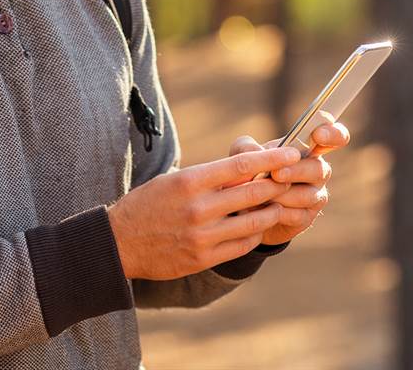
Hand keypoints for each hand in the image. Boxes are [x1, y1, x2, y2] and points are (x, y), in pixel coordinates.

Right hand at [106, 146, 300, 279]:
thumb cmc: (149, 204)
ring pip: (253, 222)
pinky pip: (242, 245)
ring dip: (272, 212)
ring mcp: (201, 236)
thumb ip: (209, 177)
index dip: (271, 160)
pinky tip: (258, 227)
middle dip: (278, 185)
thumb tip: (248, 171)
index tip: (291, 154)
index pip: (241, 166)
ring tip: (278, 204)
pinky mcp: (202, 258)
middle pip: (253, 193)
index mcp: (190, 181)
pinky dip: (255, 234)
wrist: (120, 242)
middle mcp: (198, 208)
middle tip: (292, 179)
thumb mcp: (174, 180)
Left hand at [229, 121, 350, 245]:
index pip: (335, 136)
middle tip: (275, 174)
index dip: (333, 134)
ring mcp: (315, 195)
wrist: (244, 209)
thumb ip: (246, 147)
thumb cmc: (249, 173)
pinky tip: (262, 211)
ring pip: (308, 195)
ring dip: (283, 194)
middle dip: (296, 171)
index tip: (318, 135)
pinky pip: (298, 215)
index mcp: (308, 148)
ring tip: (261, 195)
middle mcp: (318, 170)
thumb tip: (257, 151)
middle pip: (319, 169)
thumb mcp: (242, 156)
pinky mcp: (306, 217)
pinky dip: (278, 212)